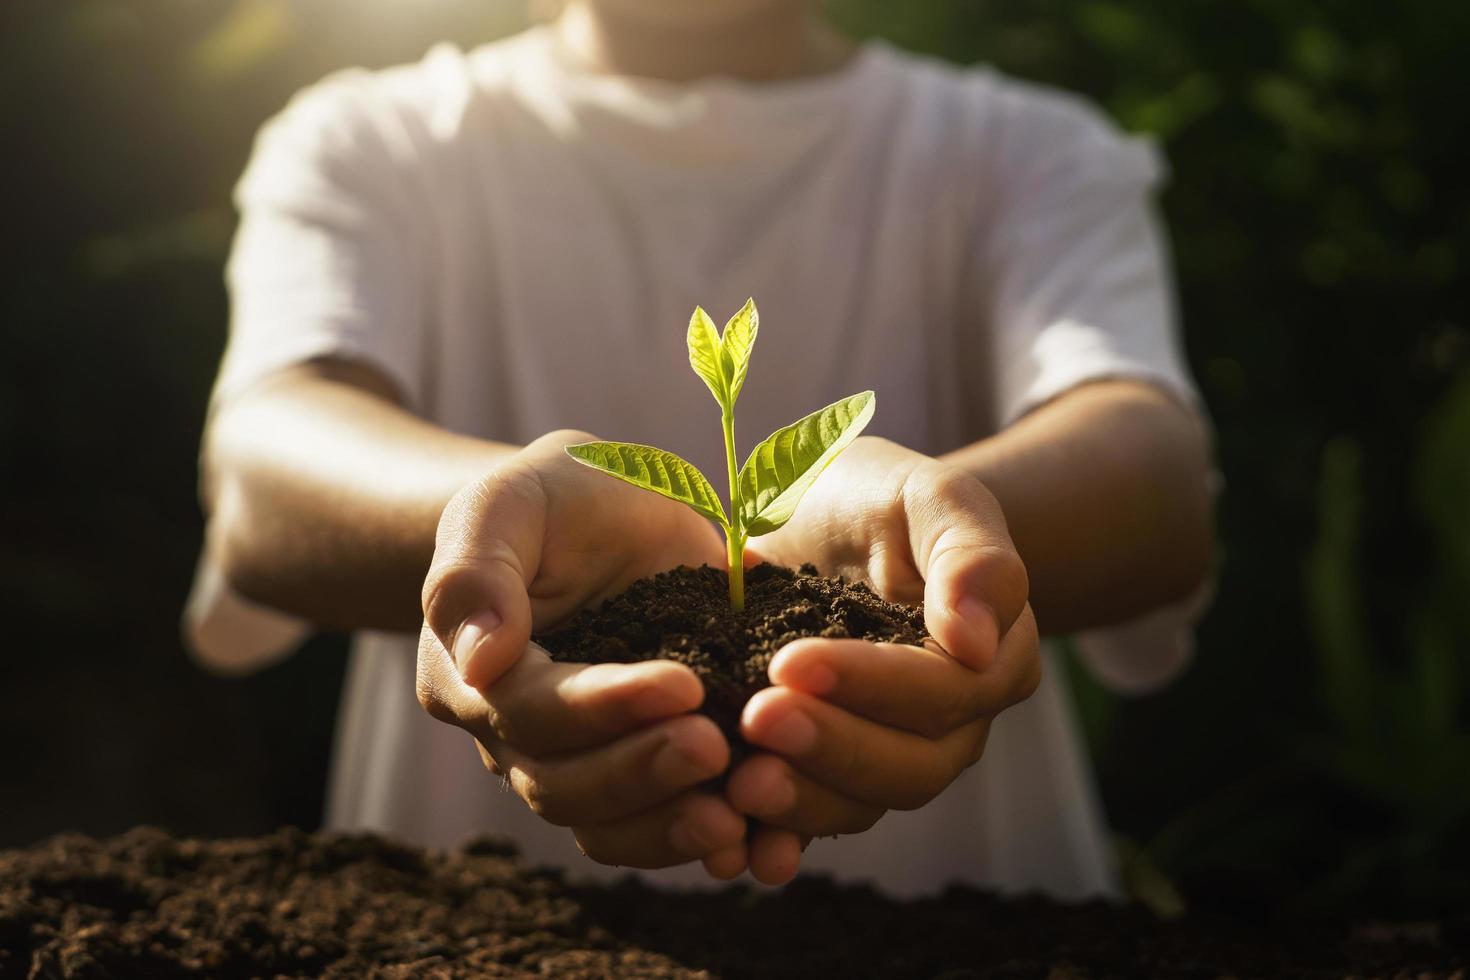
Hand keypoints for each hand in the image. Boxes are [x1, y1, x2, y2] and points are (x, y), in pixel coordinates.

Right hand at [416, 430, 748, 874]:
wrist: (602, 515)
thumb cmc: (552, 498)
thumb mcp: (506, 504)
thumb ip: (476, 573)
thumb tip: (481, 662)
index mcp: (475, 677)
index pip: (532, 712)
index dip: (604, 708)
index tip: (684, 684)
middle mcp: (517, 738)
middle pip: (566, 786)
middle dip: (643, 774)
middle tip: (716, 749)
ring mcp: (578, 763)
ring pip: (608, 828)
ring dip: (672, 829)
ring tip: (738, 821)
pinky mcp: (640, 770)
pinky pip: (659, 829)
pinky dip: (709, 843)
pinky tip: (762, 845)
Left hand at [728, 437, 1040, 883]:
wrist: (820, 519)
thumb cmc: (881, 499)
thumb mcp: (929, 495)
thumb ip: (971, 556)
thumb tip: (976, 642)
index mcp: (989, 660)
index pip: (941, 692)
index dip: (870, 685)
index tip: (791, 663)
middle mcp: (950, 725)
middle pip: (907, 766)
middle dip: (829, 749)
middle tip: (754, 720)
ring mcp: (888, 756)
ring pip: (858, 805)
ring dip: (799, 804)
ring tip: (736, 783)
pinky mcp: (826, 772)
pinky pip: (809, 823)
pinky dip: (771, 839)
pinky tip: (726, 847)